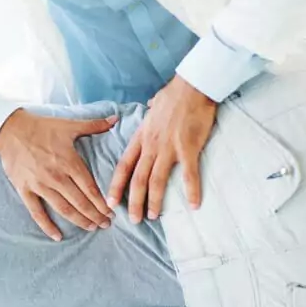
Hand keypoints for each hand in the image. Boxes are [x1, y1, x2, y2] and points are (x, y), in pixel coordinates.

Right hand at [0, 110, 117, 240]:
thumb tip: (115, 118)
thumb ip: (94, 125)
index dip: (101, 203)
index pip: (90, 188)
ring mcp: (40, 185)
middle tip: (106, 225)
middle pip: (80, 202)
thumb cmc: (42, 127)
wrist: (10, 129)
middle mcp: (56, 176)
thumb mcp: (69, 125)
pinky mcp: (25, 189)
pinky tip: (58, 236)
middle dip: (95, 215)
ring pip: (63, 209)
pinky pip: (37, 212)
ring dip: (79, 220)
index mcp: (69, 162)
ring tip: (91, 228)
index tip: (111, 213)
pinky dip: (47, 226)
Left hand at [108, 75, 216, 222]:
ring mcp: (169, 147)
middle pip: (138, 178)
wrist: (192, 86)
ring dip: (155, 201)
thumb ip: (150, 111)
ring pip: (157, 180)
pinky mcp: (188, 148)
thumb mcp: (155, 104)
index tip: (110, 201)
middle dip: (134, 202)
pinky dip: (192, 191)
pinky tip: (194, 205)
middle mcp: (151, 145)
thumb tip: (150, 106)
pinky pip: (189, 174)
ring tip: (154, 216)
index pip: (124, 165)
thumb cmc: (175, 94)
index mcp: (142, 136)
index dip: (116, 185)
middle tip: (134, 220)